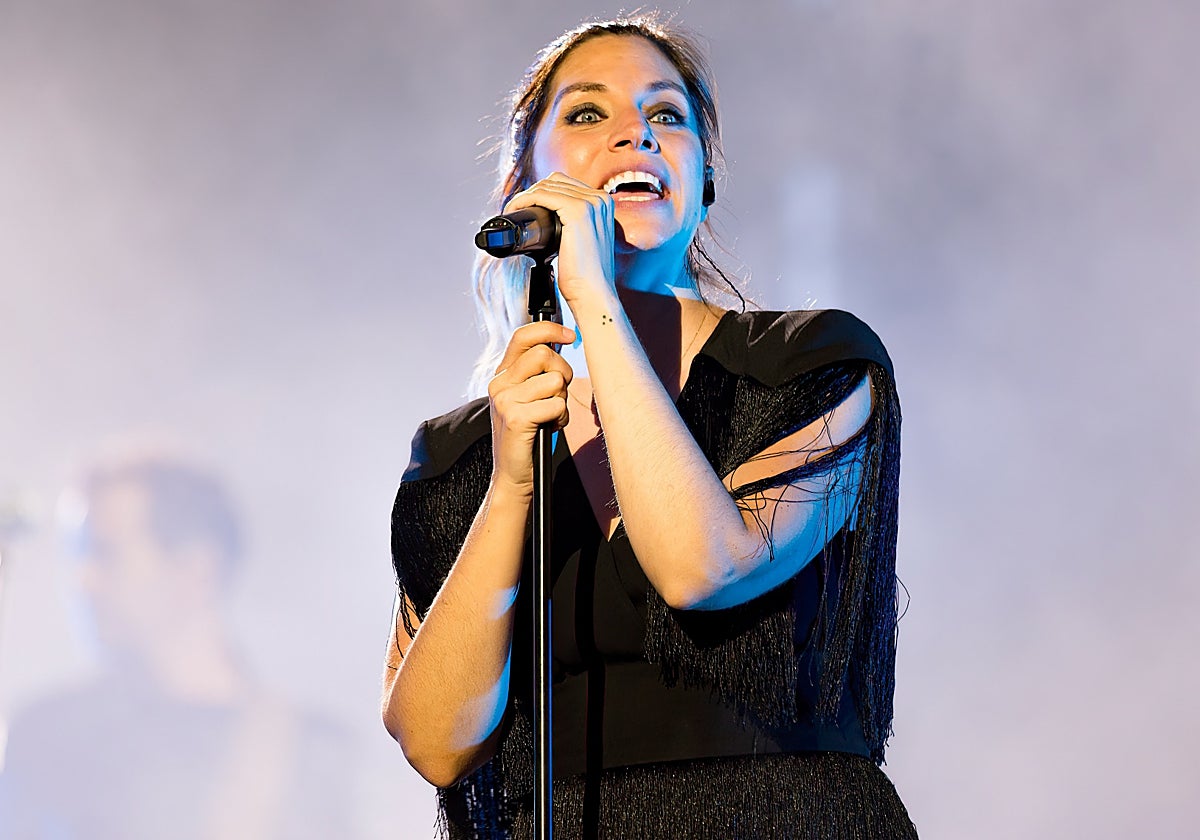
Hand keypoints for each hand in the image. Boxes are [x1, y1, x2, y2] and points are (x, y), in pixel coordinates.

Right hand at [487, 320, 575, 496]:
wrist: (513, 475)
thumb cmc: (530, 435)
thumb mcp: (530, 396)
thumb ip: (538, 371)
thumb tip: (562, 341)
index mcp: (502, 375)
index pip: (523, 336)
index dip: (549, 329)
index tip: (571, 335)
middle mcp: (499, 384)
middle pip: (545, 355)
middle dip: (564, 373)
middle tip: (560, 395)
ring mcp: (505, 400)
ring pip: (555, 381)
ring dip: (562, 400)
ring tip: (551, 416)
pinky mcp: (515, 418)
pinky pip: (556, 404)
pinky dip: (561, 417)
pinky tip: (549, 427)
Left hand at [502, 173, 616, 305]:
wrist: (593, 293)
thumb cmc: (586, 275)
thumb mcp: (584, 241)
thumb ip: (575, 226)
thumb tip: (550, 219)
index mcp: (603, 203)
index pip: (566, 184)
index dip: (542, 192)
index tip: (527, 207)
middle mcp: (600, 199)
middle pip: (556, 181)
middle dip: (533, 192)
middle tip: (516, 209)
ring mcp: (591, 204)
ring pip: (547, 186)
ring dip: (525, 195)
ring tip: (513, 210)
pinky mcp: (578, 212)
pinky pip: (543, 195)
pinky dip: (525, 199)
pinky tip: (516, 209)